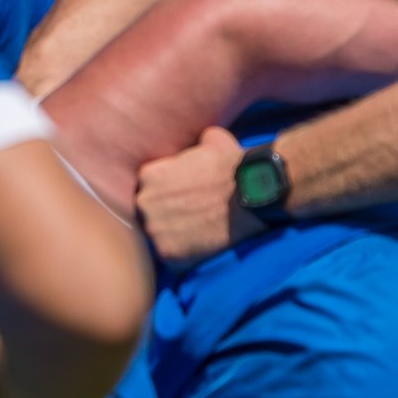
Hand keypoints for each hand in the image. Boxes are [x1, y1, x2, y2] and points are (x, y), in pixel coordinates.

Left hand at [135, 127, 265, 264]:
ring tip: (196, 233)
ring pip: (157, 236)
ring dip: (172, 236)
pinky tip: (201, 247)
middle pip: (148, 212)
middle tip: (190, 216)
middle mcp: (144, 202)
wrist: (253, 194)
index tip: (183, 197)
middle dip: (165, 214)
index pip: (147, 188)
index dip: (166, 193)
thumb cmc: (234, 165)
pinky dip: (183, 256)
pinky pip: (170, 258)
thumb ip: (195, 143)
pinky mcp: (168, 253)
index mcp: (148, 175)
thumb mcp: (212, 139)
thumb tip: (200, 142)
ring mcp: (154, 230)